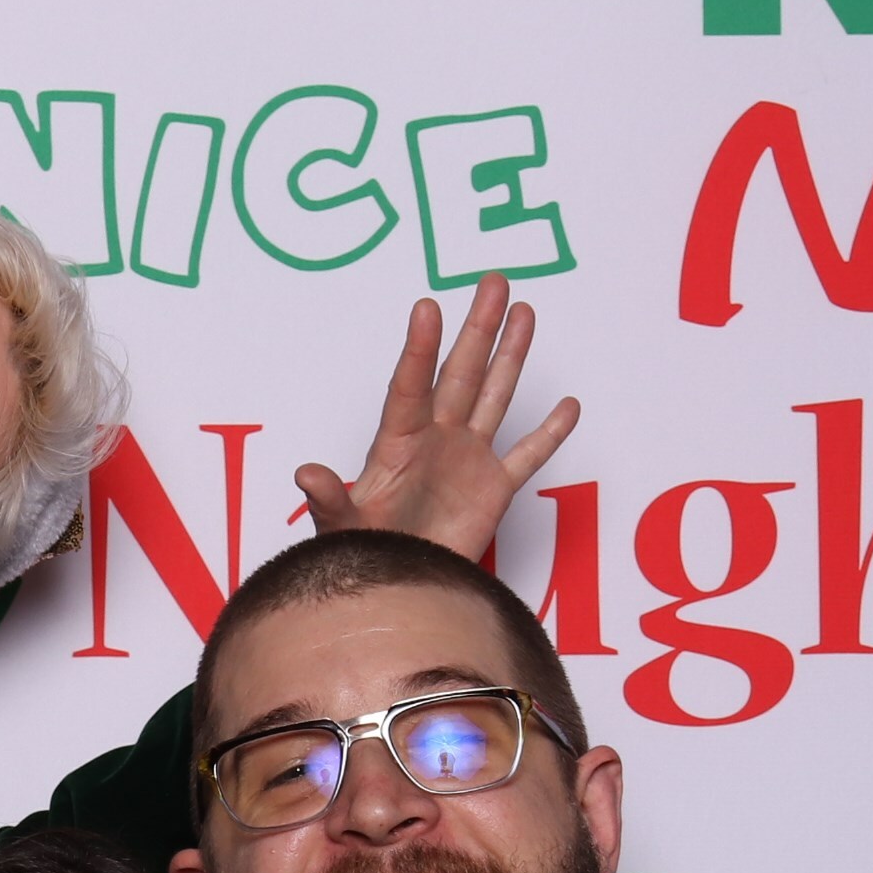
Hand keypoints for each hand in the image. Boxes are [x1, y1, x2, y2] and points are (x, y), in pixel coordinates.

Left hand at [289, 278, 581, 559]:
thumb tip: (305, 473)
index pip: (410, 387)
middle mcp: (435, 440)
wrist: (398, 591)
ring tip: (524, 312)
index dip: (419, 350)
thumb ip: (329, 500)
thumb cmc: (365, 557)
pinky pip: (527, 455)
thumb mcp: (342, 529)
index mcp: (397, 444)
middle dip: (477, 328)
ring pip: (493, 396)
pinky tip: (568, 405)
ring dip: (509, 356)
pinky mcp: (493, 489)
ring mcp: (466, 460)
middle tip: (493, 282)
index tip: (428, 307)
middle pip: (460, 374)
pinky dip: (549, 433)